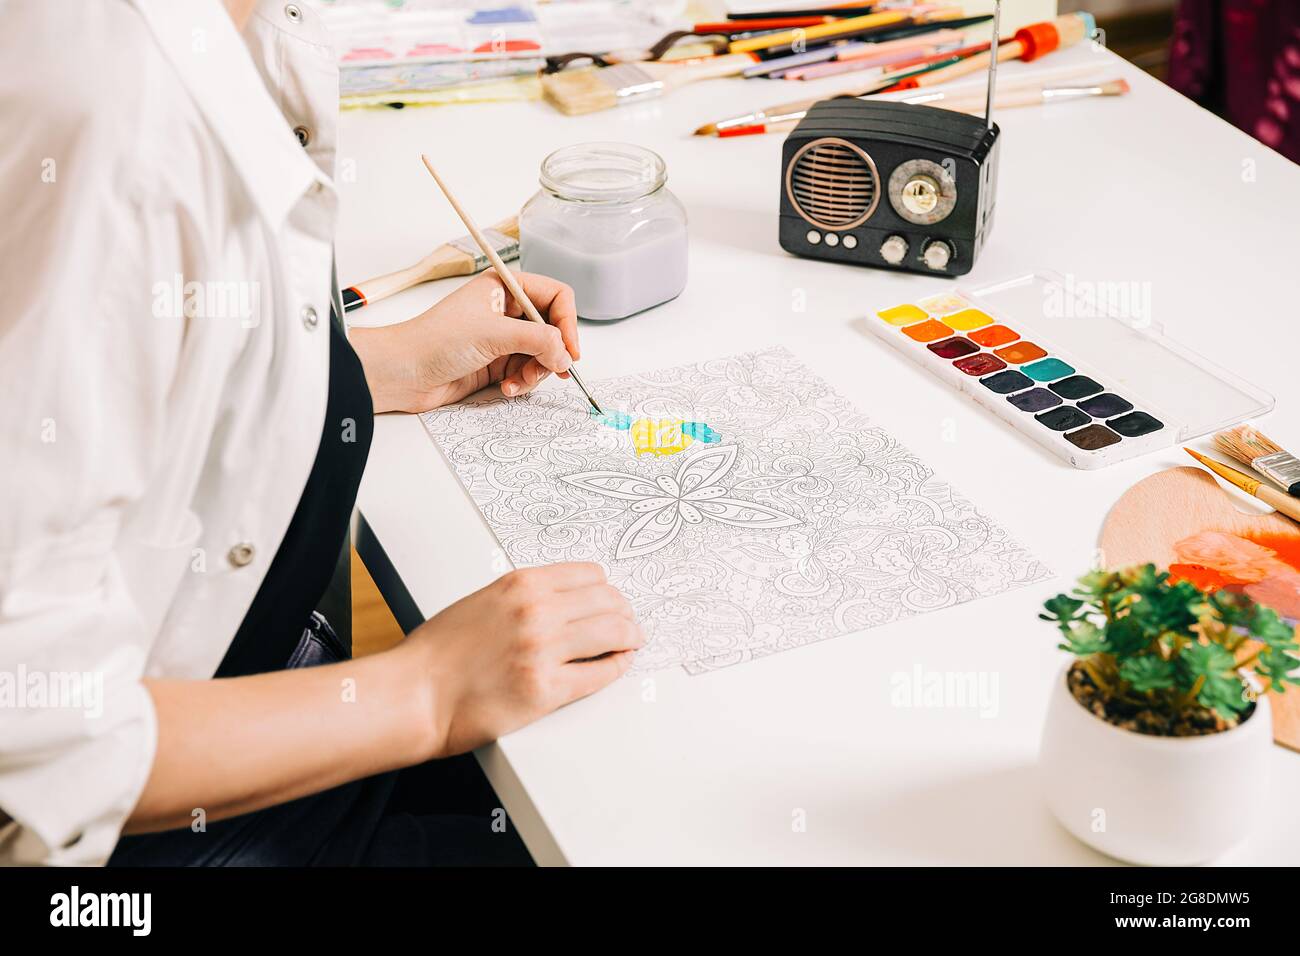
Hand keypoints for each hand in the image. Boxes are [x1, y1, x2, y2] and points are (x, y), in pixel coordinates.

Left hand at [349, 271, 580, 412]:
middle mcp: (506, 311)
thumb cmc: (434, 341)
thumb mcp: (493, 334)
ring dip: (535, 373)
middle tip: (551, 371)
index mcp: (505, 287)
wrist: (403, 373)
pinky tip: (506, 388)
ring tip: (517, 382)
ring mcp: (502, 338)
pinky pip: (526, 373)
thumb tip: (565, 355)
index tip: (570, 349)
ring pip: (542, 355)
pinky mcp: (496, 363)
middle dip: (552, 353)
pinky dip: (522, 383)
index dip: (567, 322)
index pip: (555, 297)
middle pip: (552, 329)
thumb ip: (537, 340)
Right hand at [398, 563, 642, 757]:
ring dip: (630, 637)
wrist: (414, 694)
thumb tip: (563, 601)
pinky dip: (617, 668)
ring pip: (614, 633)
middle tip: (629, 623)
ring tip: (632, 643)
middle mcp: (537, 611)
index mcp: (521, 584)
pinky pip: (601, 674)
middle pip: (609, 601)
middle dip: (625, 612)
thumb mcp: (482, 601)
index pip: (590, 574)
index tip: (611, 600)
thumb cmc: (438, 653)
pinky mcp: (546, 690)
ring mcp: (544, 651)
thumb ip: (523, 597)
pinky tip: (619, 665)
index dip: (607, 589)